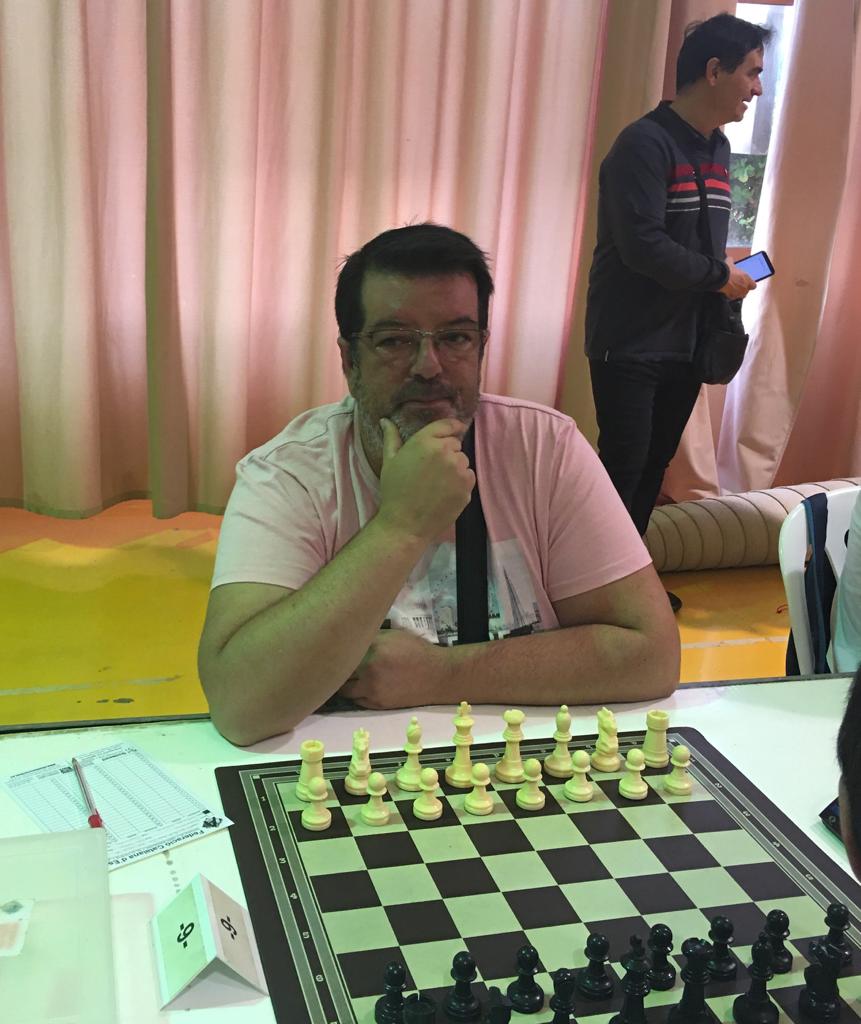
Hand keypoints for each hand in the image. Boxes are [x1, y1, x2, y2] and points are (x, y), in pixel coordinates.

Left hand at [340, 629, 447, 708]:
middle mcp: (369, 669)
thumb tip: (349, 637)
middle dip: (336, 666)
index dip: (336, 647)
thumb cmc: (416, 651)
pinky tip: (358, 686)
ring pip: (344, 689)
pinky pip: (356, 699)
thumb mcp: (393, 635)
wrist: (438, 676)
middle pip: (340, 671)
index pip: (343, 648)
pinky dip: (354, 693)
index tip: (330, 646)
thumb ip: (370, 637)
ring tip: (344, 676)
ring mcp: (372, 689)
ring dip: (343, 683)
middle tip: (333, 662)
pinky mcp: (377, 703)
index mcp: (373, 648)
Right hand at [376, 417, 474, 541]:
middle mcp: (445, 451)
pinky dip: (461, 482)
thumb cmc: (394, 492)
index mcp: (425, 441)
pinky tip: (445, 492)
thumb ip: (391, 438)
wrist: (405, 524)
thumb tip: (386, 420)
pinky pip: (469, 477)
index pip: (448, 425)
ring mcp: (458, 469)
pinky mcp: (467, 486)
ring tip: (437, 483)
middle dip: (447, 452)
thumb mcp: (389, 461)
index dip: (453, 427)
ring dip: (455, 468)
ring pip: (463, 461)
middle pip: (455, 444)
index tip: (456, 430)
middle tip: (432, 470)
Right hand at [718, 258, 756, 299]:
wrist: (719, 278)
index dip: (750, 285)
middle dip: (743, 289)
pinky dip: (730, 296)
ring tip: (732, 289)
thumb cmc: (726, 271)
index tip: (747, 283)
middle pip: (746, 291)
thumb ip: (732, 261)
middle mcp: (744, 287)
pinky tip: (726, 292)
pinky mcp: (731, 297)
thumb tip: (730, 259)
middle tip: (737, 285)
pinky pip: (732, 298)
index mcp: (747, 279)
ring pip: (740, 296)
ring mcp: (738, 293)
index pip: (754, 285)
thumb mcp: (730, 262)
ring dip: (737, 293)